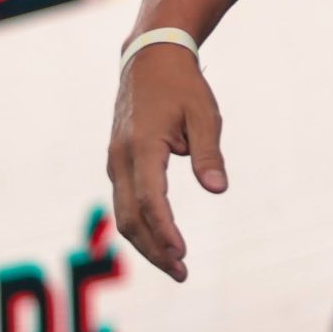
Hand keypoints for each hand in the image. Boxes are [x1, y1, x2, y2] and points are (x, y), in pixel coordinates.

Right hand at [107, 42, 226, 282]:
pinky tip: (160, 239)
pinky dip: (140, 225)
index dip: (164, 230)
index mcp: (142, 145)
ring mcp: (115, 161)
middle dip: (154, 249)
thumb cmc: (181, 85)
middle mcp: (121, 158)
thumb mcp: (203, 113)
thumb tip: (217, 189)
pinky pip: (123, 202)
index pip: (149, 199)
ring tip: (175, 264)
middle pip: (130, 217)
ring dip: (146, 243)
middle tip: (182, 272)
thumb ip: (208, 153)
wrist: (148, 58)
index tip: (182, 253)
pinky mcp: (117, 162)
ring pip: (123, 214)